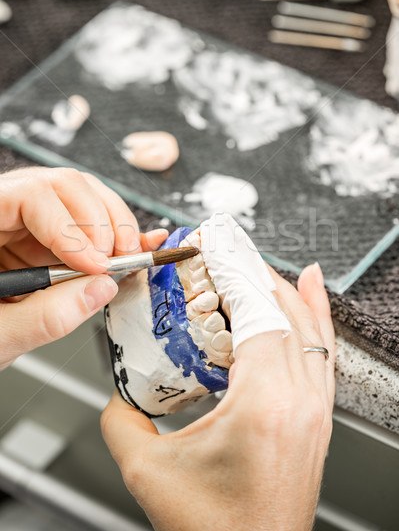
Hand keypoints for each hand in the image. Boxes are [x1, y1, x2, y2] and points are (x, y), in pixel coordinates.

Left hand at [0, 167, 167, 368]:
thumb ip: (45, 316)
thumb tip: (100, 290)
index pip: (29, 194)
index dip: (68, 225)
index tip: (93, 265)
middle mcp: (3, 212)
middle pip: (61, 187)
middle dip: (99, 222)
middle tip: (114, 262)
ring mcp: (23, 222)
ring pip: (80, 198)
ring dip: (112, 228)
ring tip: (123, 261)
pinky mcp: (42, 238)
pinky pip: (85, 224)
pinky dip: (115, 237)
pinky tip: (137, 246)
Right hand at [102, 261, 334, 530]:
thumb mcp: (149, 471)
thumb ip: (123, 419)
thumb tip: (119, 393)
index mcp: (264, 405)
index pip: (260, 314)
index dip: (238, 275)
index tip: (220, 249)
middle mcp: (301, 403)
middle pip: (286, 313)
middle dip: (255, 274)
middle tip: (228, 251)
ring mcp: (316, 411)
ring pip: (311, 328)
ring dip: (283, 290)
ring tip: (257, 264)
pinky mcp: (318, 420)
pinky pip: (324, 353)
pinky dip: (318, 316)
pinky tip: (310, 292)